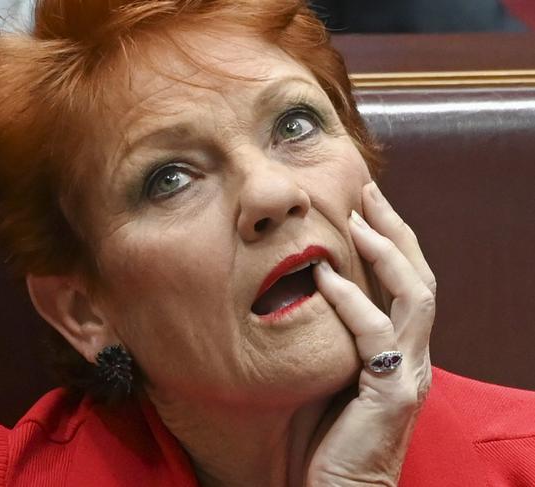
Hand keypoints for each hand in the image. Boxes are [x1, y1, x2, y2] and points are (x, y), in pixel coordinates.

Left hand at [306, 181, 434, 485]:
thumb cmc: (326, 432)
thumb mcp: (332, 367)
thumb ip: (333, 329)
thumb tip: (306, 282)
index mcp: (400, 347)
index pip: (406, 280)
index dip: (390, 238)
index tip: (363, 203)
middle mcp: (415, 355)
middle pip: (419, 275)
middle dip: (395, 229)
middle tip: (369, 190)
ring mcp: (409, 373)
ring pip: (415, 295)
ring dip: (386, 252)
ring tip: (358, 217)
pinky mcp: (393, 393)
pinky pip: (376, 335)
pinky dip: (351, 301)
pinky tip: (323, 277)